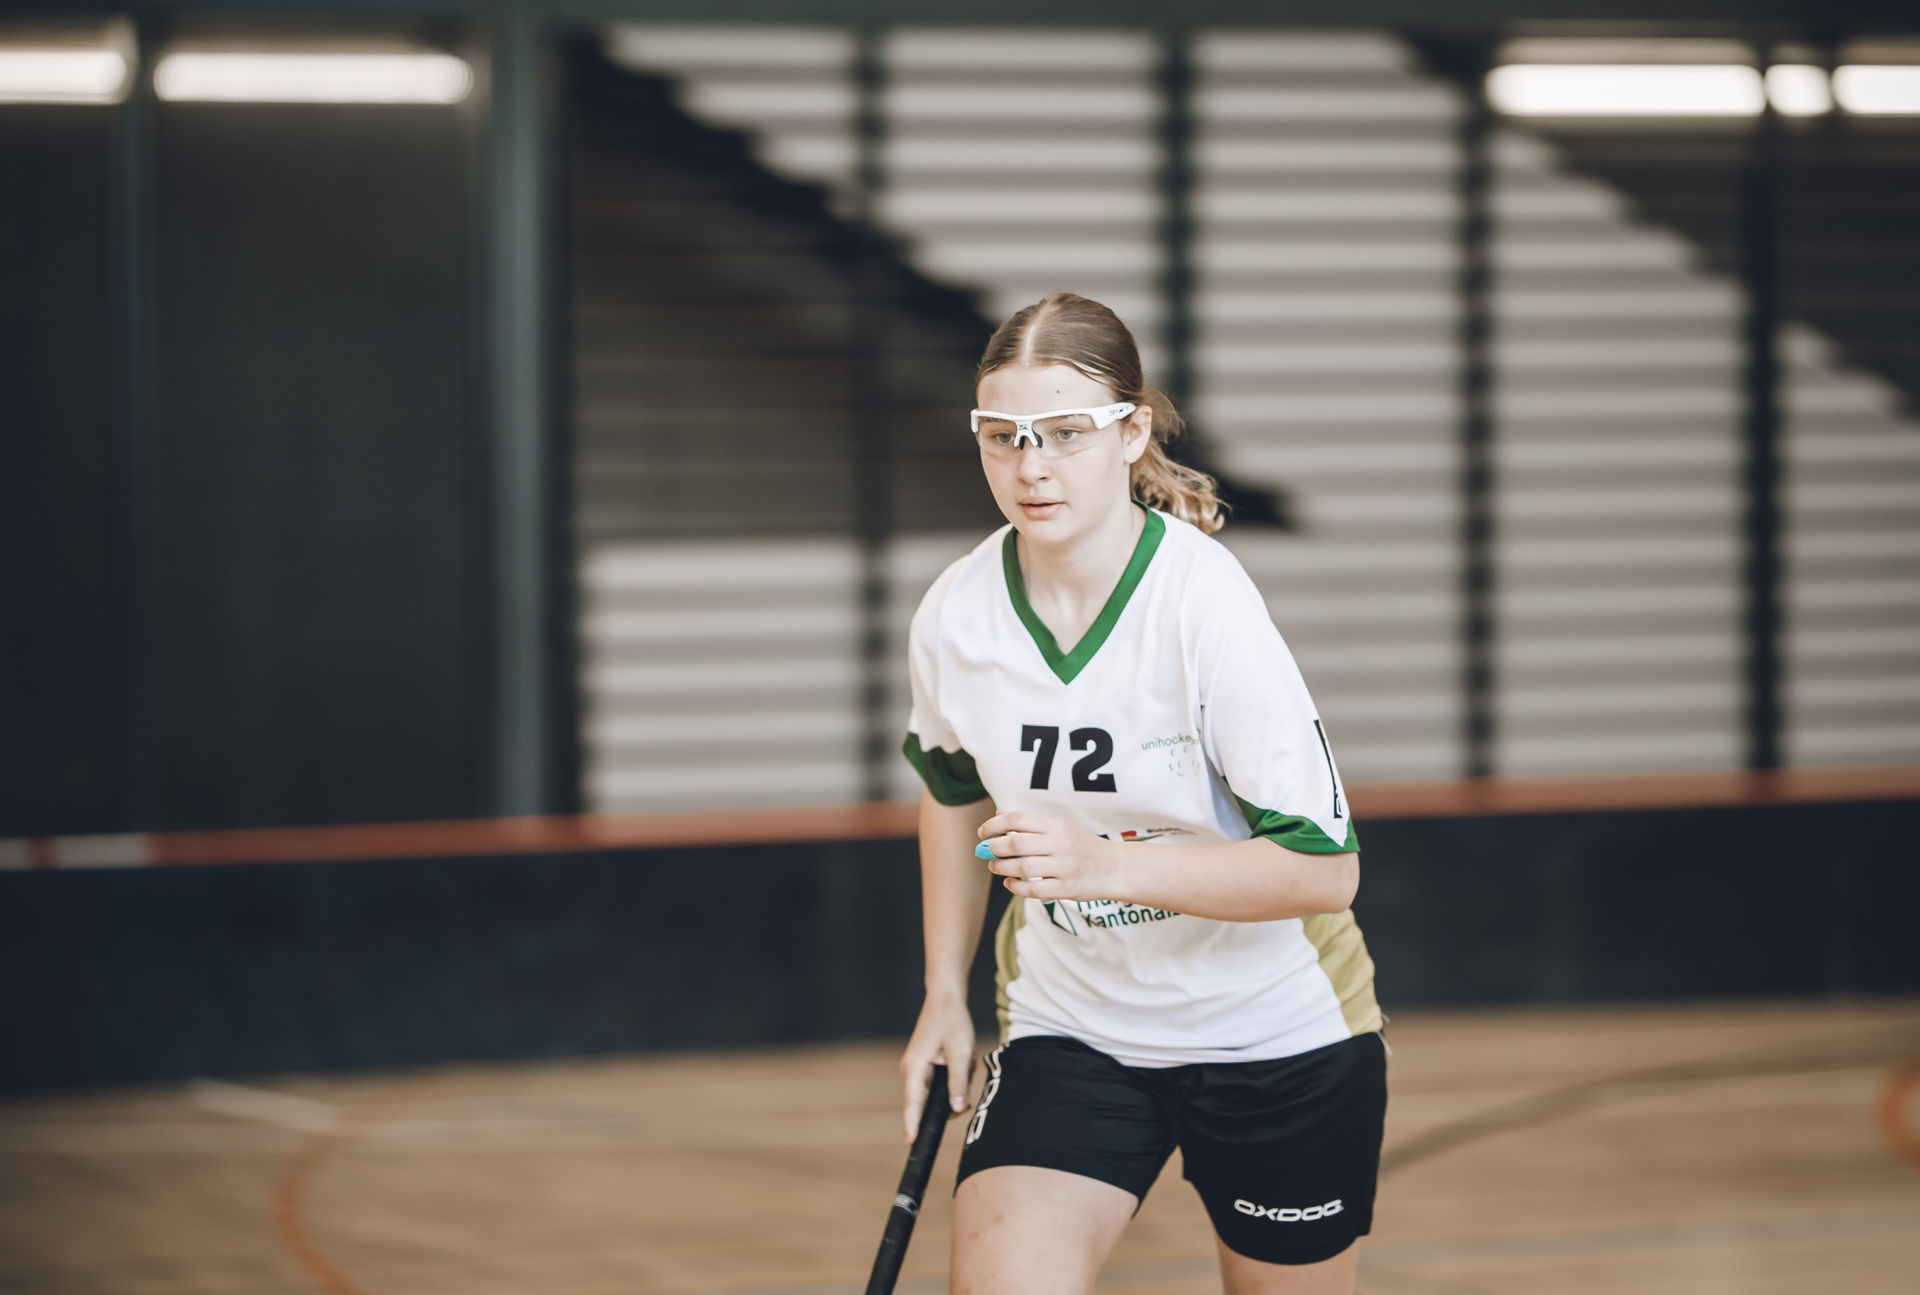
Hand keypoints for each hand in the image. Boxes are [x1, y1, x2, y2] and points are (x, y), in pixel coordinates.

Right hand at [900, 991, 974, 1141]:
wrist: (946, 997)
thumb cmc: (952, 1021)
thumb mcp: (960, 1053)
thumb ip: (958, 1083)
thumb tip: (957, 1110)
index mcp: (915, 1068)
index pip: (913, 1103)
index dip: (913, 1124)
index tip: (912, 1143)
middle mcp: (912, 1070)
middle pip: (930, 1100)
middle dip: (953, 1094)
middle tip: (967, 1071)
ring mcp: (918, 1067)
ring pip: (940, 1090)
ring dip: (957, 1081)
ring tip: (966, 1058)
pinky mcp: (926, 1063)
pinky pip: (942, 1079)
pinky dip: (956, 1073)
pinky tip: (964, 1057)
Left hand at [977, 811, 1126, 902]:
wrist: (1114, 867)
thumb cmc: (1081, 845)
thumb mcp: (1059, 827)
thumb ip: (1029, 822)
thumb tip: (998, 814)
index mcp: (1056, 824)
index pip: (1017, 819)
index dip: (994, 825)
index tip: (982, 833)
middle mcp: (1060, 844)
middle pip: (1016, 844)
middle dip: (994, 848)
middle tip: (986, 851)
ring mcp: (1064, 867)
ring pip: (1023, 868)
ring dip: (1002, 868)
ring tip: (995, 867)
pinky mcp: (1067, 888)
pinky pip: (1034, 890)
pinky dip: (1016, 887)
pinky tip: (1009, 883)